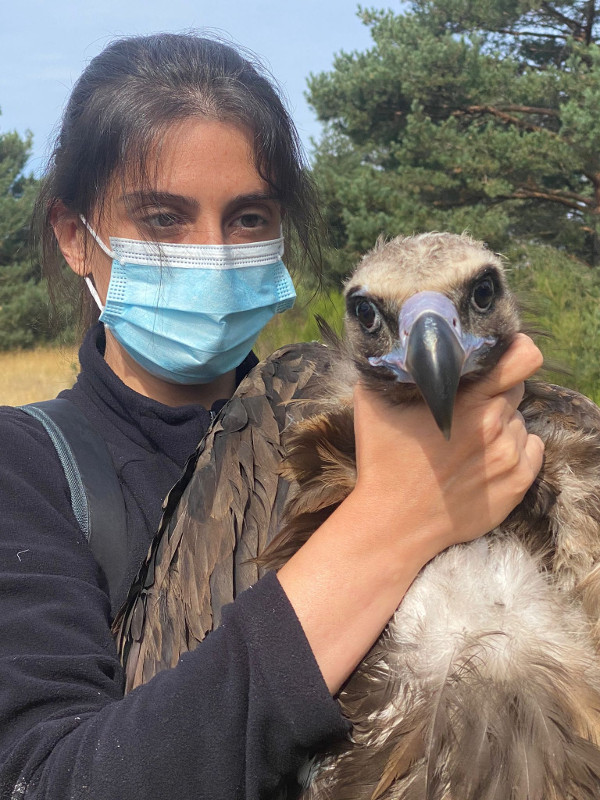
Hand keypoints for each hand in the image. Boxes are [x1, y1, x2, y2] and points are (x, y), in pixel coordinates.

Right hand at [352, 333, 544, 563]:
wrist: (394, 522)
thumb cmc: (382, 461)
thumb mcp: (374, 402)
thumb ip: (391, 366)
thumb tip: (395, 342)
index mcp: (469, 400)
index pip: (522, 358)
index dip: (515, 351)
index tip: (502, 354)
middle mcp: (496, 425)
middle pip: (516, 389)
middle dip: (495, 392)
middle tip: (468, 406)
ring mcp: (510, 456)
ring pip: (520, 422)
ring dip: (501, 424)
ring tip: (468, 441)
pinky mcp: (518, 483)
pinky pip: (531, 450)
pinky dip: (514, 450)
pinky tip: (483, 459)